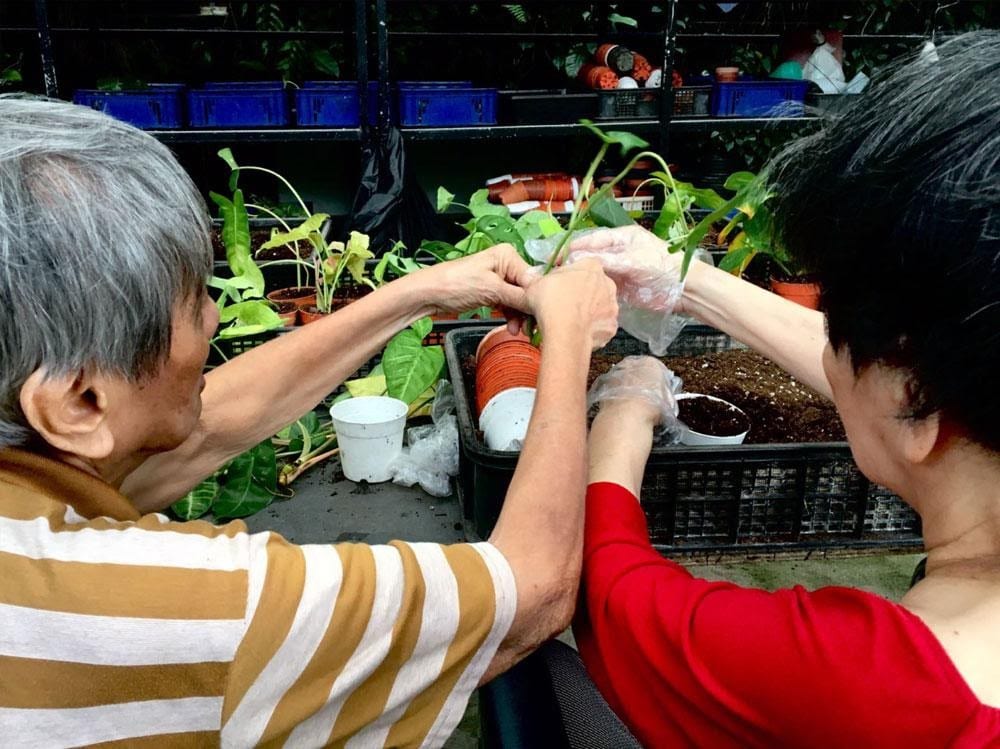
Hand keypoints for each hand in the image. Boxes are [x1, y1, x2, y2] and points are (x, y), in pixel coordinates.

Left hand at [411, 243, 532, 322]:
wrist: (429, 295)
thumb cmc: (455, 284)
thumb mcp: (491, 290)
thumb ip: (518, 295)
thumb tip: (542, 299)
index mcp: (508, 255)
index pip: (533, 278)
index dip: (538, 298)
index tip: (542, 317)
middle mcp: (505, 264)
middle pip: (527, 289)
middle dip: (528, 309)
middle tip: (531, 328)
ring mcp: (498, 278)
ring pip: (519, 299)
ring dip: (520, 316)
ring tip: (518, 330)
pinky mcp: (491, 291)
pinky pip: (509, 304)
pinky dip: (511, 315)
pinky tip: (512, 327)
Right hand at [525, 258, 618, 349]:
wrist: (566, 334)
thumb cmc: (552, 303)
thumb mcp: (533, 286)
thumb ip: (532, 280)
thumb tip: (527, 280)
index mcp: (591, 266)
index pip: (576, 263)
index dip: (561, 272)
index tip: (551, 280)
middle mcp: (607, 284)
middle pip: (589, 284)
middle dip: (575, 291)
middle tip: (558, 301)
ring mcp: (612, 306)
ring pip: (597, 305)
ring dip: (584, 310)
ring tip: (567, 319)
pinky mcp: (611, 327)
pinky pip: (600, 325)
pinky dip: (590, 328)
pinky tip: (577, 331)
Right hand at [567, 226, 687, 315]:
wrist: (682, 289)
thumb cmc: (663, 267)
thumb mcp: (633, 260)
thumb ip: (607, 260)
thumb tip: (579, 260)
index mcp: (622, 238)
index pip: (592, 240)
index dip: (574, 247)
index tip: (558, 255)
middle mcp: (618, 252)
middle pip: (590, 256)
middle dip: (574, 262)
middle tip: (555, 271)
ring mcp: (618, 269)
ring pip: (593, 271)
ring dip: (581, 277)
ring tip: (562, 284)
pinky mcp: (620, 286)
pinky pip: (600, 285)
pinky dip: (590, 288)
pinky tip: (579, 293)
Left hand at [587, 356, 680, 429]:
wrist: (626, 415)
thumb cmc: (650, 406)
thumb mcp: (668, 401)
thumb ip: (667, 395)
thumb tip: (666, 399)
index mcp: (651, 363)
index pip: (658, 369)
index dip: (660, 382)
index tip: (661, 392)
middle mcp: (631, 363)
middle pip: (639, 371)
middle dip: (642, 382)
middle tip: (647, 399)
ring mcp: (615, 372)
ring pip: (624, 378)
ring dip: (628, 388)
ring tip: (633, 405)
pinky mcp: (603, 383)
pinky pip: (613, 387)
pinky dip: (616, 394)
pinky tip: (622, 407)